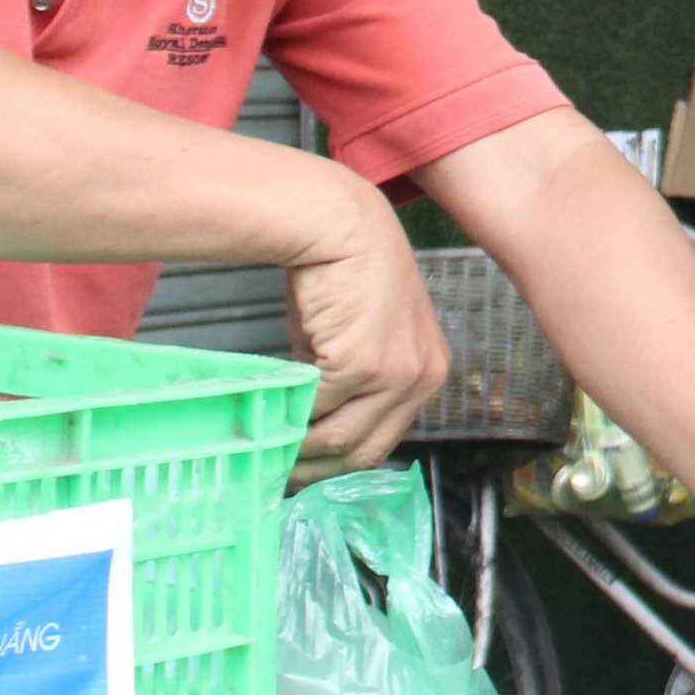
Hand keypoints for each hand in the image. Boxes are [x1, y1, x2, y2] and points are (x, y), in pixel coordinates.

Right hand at [281, 175, 451, 483]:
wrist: (338, 224)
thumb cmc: (343, 270)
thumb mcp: (359, 336)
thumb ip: (347, 383)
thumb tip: (311, 424)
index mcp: (427, 372)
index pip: (385, 437)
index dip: (341, 459)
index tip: (307, 468)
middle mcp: (421, 378)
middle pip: (366, 450)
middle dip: (319, 468)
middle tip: (279, 471)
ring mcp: (395, 374)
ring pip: (340, 438)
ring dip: (300, 448)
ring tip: (268, 446)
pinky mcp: (362, 365)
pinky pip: (318, 408)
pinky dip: (290, 417)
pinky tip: (267, 415)